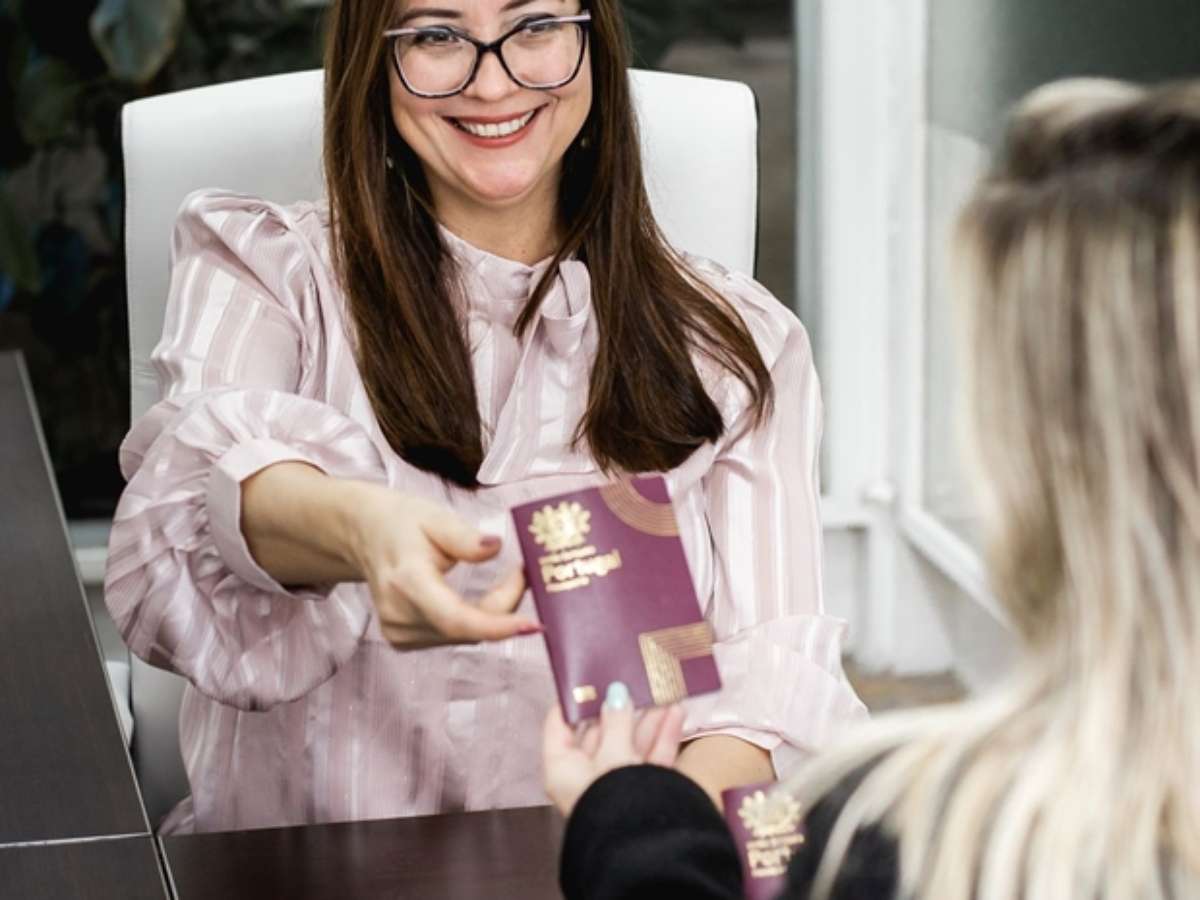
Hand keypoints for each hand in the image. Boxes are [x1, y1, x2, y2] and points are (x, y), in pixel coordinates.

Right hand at [341, 481, 538, 647]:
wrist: (365, 534)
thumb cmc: (401, 523)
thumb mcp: (435, 517)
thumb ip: (465, 537)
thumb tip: (495, 548)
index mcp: (407, 580)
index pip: (455, 618)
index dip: (496, 626)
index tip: (533, 623)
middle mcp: (399, 614)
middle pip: (467, 627)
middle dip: (506, 605)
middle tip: (525, 573)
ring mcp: (399, 632)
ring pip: (465, 635)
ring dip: (494, 613)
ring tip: (508, 580)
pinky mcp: (404, 640)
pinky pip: (455, 636)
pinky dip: (477, 620)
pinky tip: (483, 599)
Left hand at [542, 682, 685, 816]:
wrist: (648, 846)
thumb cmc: (616, 795)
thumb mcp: (613, 751)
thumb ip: (616, 719)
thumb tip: (616, 693)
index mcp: (563, 769)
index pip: (560, 727)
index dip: (573, 701)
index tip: (588, 676)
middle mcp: (587, 777)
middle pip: (602, 733)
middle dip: (620, 706)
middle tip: (631, 678)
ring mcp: (617, 784)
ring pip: (631, 744)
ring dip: (647, 718)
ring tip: (661, 689)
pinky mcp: (644, 791)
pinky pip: (651, 759)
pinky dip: (663, 736)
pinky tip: (676, 712)